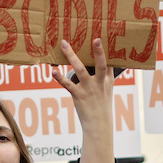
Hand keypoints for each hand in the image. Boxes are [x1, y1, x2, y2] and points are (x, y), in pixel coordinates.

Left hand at [51, 38, 114, 162]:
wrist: (99, 126)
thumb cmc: (101, 107)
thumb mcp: (107, 91)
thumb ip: (103, 78)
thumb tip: (98, 66)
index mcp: (108, 81)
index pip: (110, 62)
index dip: (108, 50)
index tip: (106, 36)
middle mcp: (100, 83)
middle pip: (100, 64)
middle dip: (98, 51)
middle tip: (96, 38)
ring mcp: (89, 89)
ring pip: (80, 70)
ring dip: (72, 56)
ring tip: (65, 44)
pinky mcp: (78, 96)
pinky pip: (68, 84)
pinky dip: (59, 78)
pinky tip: (53, 71)